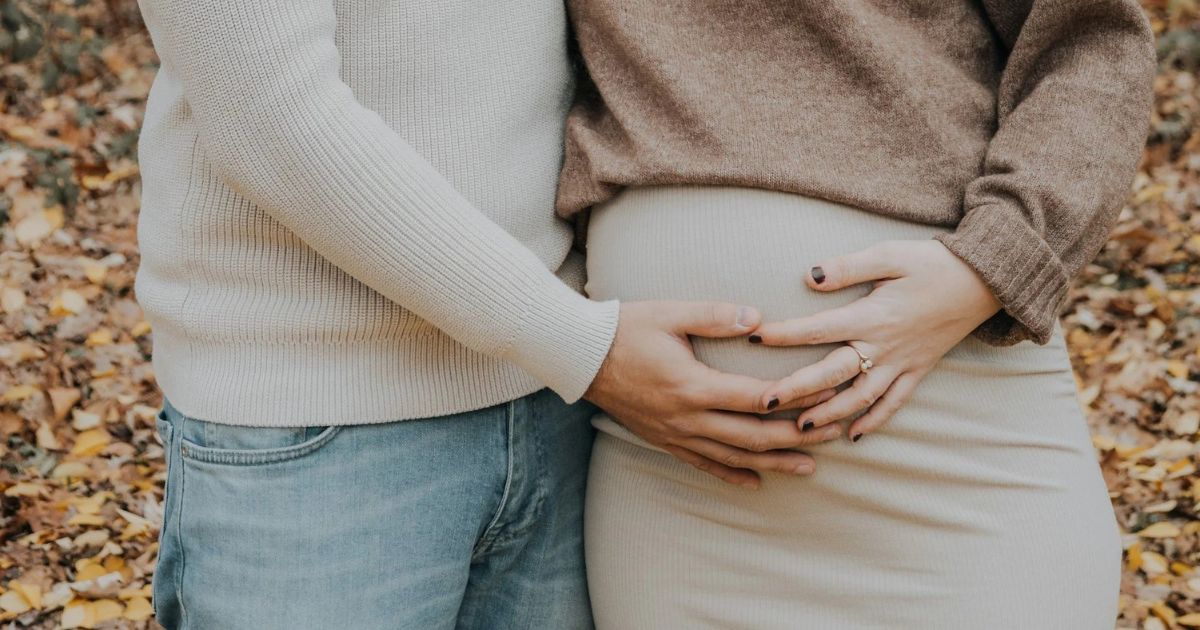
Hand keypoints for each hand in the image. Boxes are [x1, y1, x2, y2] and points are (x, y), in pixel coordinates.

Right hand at [585, 301, 840, 487]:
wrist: (580, 356)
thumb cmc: (624, 329)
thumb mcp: (669, 313)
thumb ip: (715, 315)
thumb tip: (758, 318)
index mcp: (694, 385)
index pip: (758, 398)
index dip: (797, 399)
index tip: (829, 395)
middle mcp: (688, 417)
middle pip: (753, 436)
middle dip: (797, 437)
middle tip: (833, 435)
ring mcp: (675, 433)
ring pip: (733, 457)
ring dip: (773, 463)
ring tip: (809, 467)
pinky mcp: (664, 439)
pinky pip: (703, 464)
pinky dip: (732, 474)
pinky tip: (756, 481)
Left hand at [753, 240, 1001, 440]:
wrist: (986, 279)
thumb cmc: (933, 263)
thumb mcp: (890, 255)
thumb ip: (847, 268)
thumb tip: (808, 277)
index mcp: (871, 316)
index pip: (817, 329)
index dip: (783, 334)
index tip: (753, 338)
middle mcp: (883, 346)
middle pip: (832, 374)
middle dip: (797, 390)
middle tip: (763, 403)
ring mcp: (902, 363)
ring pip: (860, 397)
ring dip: (829, 415)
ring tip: (800, 428)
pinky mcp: (919, 370)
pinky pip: (894, 403)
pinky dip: (874, 421)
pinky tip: (853, 435)